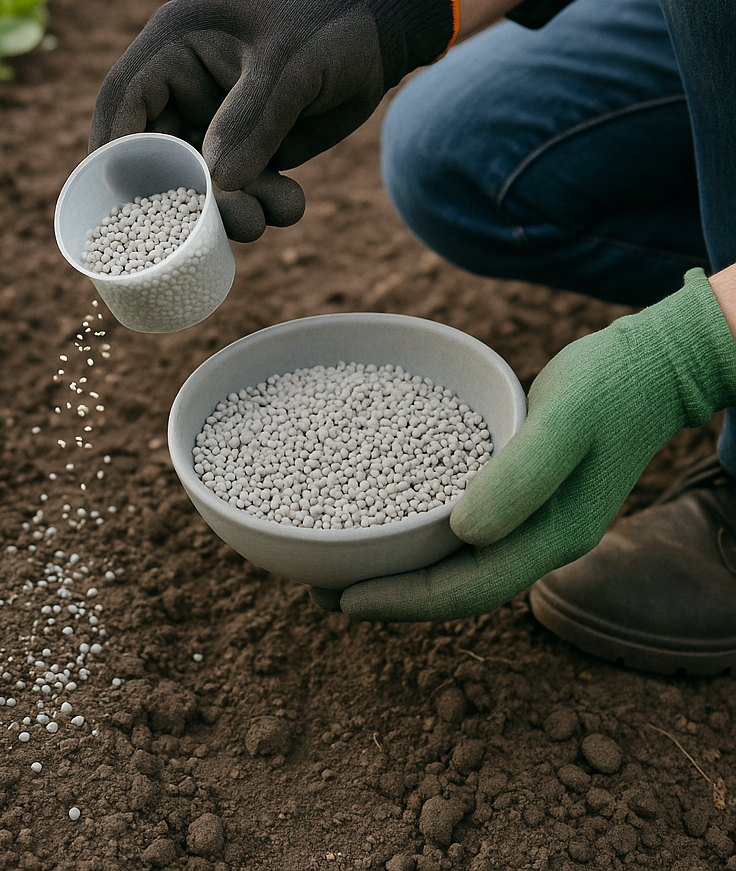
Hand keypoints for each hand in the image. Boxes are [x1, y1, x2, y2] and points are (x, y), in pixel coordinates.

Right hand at [90, 0, 455, 241]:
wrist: (381, 29)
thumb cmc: (328, 24)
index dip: (115, 153)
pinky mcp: (246, 148)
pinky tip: (290, 203)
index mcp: (174, 47)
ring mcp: (214, 121)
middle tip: (225, 222)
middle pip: (159, 155)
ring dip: (230, 209)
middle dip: (187, 196)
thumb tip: (216, 186)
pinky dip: (261, 204)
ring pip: (201, 182)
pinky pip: (239, 190)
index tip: (127, 203)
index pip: (122, 102)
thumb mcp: (288, 68)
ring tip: (266, 216)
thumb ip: (249, 123)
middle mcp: (184, 86)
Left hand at [311, 269, 735, 621]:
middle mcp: (537, 540)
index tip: (345, 599)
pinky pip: (458, 529)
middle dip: (387, 595)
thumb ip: (522, 475)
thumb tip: (464, 532)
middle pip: (452, 588)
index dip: (403, 602)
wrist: (648, 366)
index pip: (467, 590)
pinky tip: (381, 515)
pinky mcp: (516, 494)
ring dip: (396, 569)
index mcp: (552, 538)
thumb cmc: (610, 386)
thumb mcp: (565, 421)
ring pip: (453, 563)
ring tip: (338, 563)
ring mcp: (528, 520)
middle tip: (319, 591)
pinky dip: (415, 532)